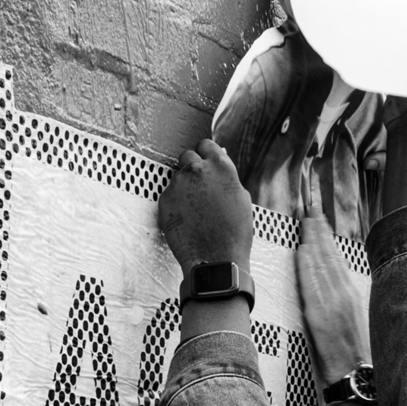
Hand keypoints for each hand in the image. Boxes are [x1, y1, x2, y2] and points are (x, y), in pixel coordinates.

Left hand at [159, 139, 253, 275]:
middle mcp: (197, 169)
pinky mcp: (164, 199)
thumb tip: (219, 169)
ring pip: (178, 177)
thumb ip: (227, 179)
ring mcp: (178, 184)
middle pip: (188, 156)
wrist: (217, 260)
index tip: (206, 163)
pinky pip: (169, 195)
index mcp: (221, 167)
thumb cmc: (234, 234)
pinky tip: (188, 220)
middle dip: (193, 168)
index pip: (205, 145)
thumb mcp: (241, 200)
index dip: (206, 154)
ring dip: (185, 188)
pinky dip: (176, 204)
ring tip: (197, 211)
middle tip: (201, 188)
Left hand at [296, 219, 370, 386]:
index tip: (319, 220)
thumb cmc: (354, 356)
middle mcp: (343, 295)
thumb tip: (331, 290)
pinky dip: (308, 265)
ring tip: (305, 218)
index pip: (336, 260)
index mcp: (350, 296)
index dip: (327, 239)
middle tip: (309, 207)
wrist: (358, 378)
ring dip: (312, 240)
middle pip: (329, 256)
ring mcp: (333, 303)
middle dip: (319, 230)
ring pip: (321, 265)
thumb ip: (341, 303)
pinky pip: (312, 284)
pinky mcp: (321, 315)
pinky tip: (302, 250)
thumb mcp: (351, 323)